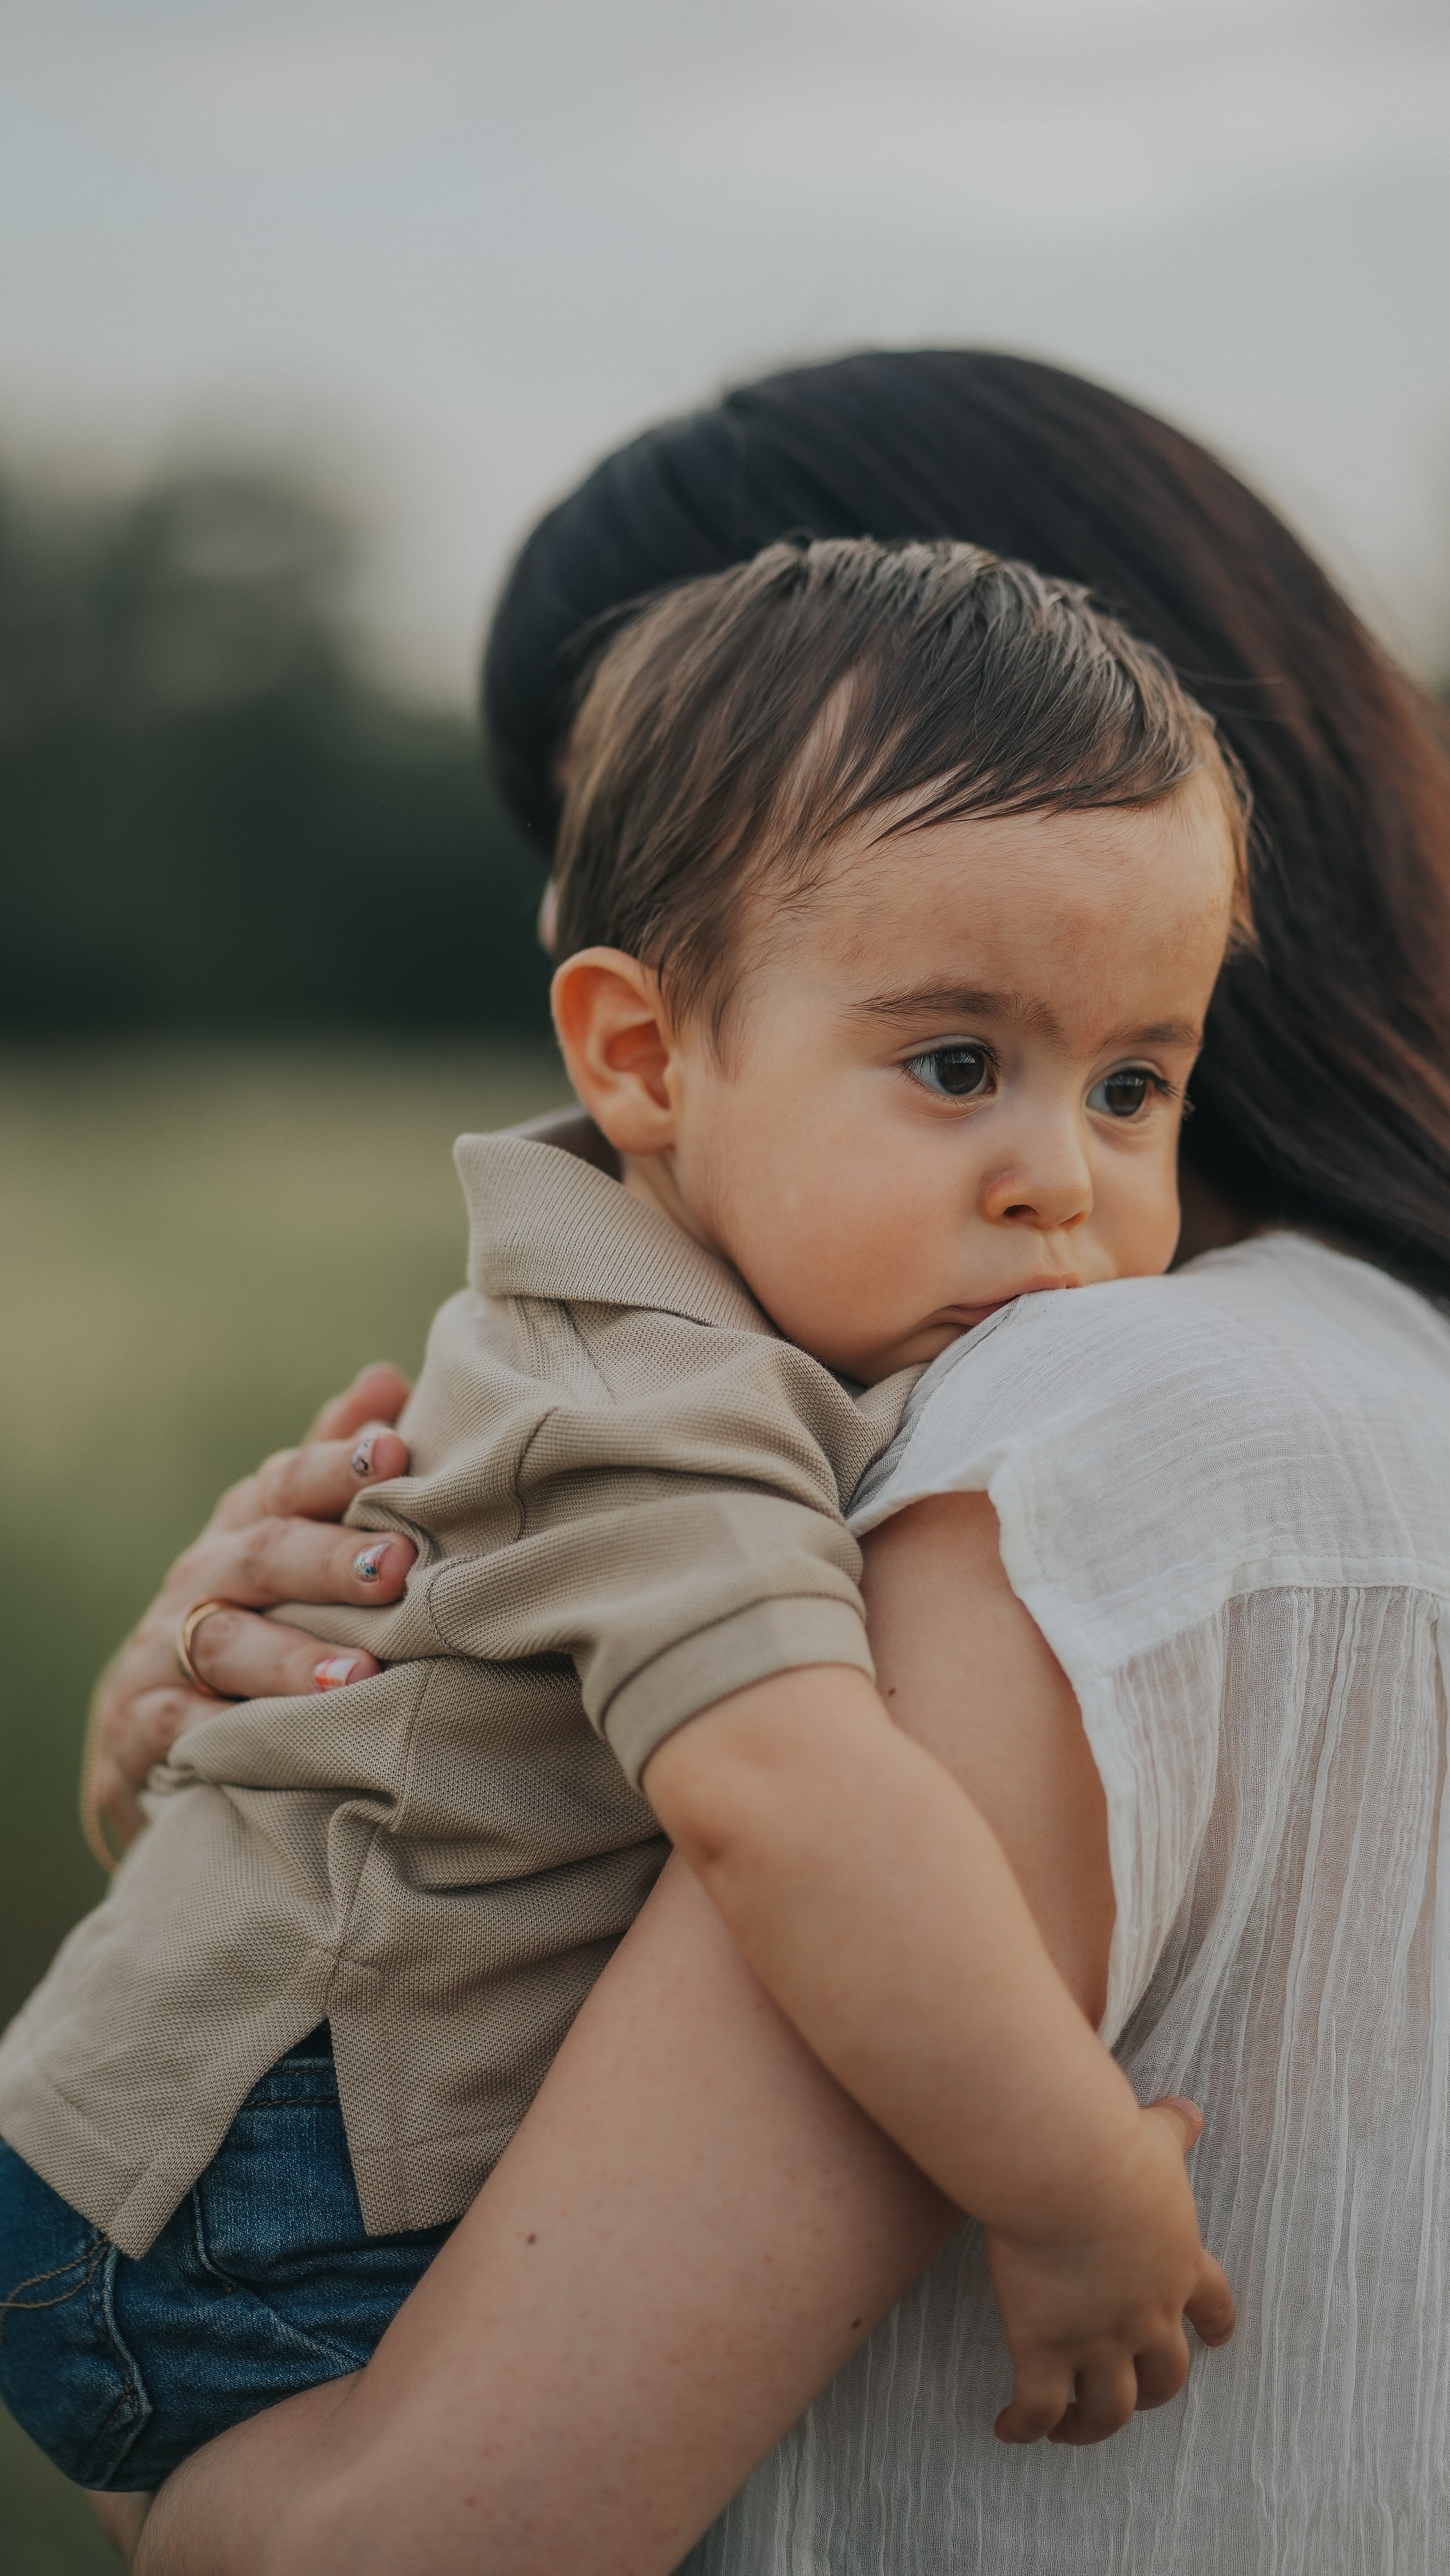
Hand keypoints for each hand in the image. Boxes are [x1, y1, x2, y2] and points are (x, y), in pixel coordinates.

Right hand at [81, 1363, 416, 1867]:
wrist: (152, 1727)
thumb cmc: (259, 1615)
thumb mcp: (289, 1537)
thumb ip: (335, 1465)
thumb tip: (385, 1379)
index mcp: (246, 1525)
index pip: (286, 1482)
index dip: (336, 1466)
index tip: (394, 1451)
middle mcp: (203, 1577)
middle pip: (263, 1555)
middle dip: (330, 1559)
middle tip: (398, 1565)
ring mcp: (167, 1650)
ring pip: (226, 1642)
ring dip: (294, 1658)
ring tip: (360, 1674)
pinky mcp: (145, 1724)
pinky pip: (184, 1728)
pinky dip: (229, 1734)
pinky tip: (285, 1744)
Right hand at [988, 2095, 1234, 2446]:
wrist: (1066, 2170)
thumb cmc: (1109, 2146)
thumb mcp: (1153, 2137)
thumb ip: (1173, 2131)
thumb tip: (1188, 2111)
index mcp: (1178, 2263)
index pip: (1213, 2306)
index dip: (1213, 2327)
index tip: (1214, 2343)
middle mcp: (1146, 2314)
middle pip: (1165, 2377)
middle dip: (1151, 2393)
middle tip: (1132, 2397)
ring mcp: (1098, 2339)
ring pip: (1109, 2410)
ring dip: (1092, 2426)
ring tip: (1070, 2430)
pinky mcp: (1045, 2349)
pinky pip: (1039, 2409)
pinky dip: (1027, 2426)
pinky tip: (1010, 2428)